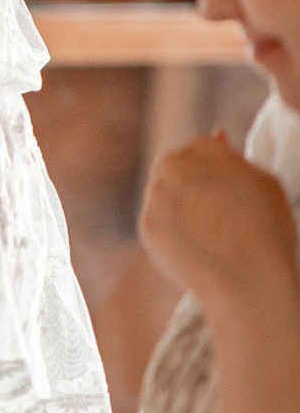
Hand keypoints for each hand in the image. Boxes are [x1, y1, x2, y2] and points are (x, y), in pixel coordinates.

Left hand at [140, 131, 296, 308]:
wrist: (247, 277)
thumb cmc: (266, 228)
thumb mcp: (263, 182)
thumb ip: (233, 156)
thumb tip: (215, 135)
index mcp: (203, 149)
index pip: (200, 146)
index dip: (213, 167)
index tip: (224, 187)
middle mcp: (172, 166)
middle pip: (173, 165)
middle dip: (188, 180)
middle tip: (214, 208)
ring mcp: (154, 197)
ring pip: (162, 192)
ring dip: (177, 203)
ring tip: (209, 230)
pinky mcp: (146, 225)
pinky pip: (156, 220)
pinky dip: (171, 228)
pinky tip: (196, 243)